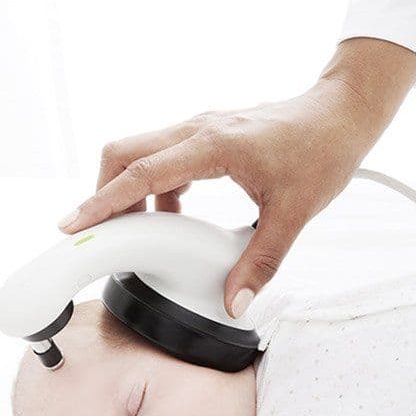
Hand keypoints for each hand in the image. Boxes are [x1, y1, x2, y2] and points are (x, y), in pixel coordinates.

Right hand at [58, 38, 415, 318]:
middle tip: (103, 231)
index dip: (102, 201)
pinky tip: (172, 213)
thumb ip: (261, 261)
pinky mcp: (206, 132)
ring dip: (128, 189)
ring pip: (139, 151)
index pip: (140, 172)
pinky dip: (154, 185)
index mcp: (212, 146)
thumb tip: (235, 301)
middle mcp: (197, 129)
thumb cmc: (322, 151)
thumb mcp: (294, 213)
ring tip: (138, 230)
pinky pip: (162, 156)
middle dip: (103, 191)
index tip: (74, 223)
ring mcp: (199, 127)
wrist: (341, 114)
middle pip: (123, 152)